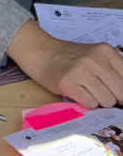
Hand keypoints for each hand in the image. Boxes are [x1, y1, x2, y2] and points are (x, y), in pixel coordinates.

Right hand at [7, 20, 122, 107]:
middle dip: (113, 97)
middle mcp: (95, 59)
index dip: (122, 91)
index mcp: (106, 51)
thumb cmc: (71, 58)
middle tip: (99, 90)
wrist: (41, 51)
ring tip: (86, 89)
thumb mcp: (97, 56)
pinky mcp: (68, 83)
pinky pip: (90, 104)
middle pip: (121, 93)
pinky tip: (77, 92)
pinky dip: (86, 103)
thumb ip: (114, 72)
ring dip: (98, 101)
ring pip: (107, 101)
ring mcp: (81, 70)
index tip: (115, 92)